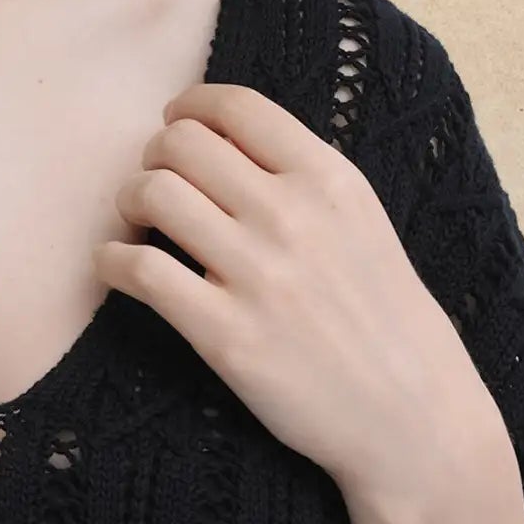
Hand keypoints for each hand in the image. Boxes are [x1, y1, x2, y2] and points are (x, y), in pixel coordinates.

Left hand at [91, 82, 499, 507]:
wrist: (413, 417)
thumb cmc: (387, 321)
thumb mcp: (364, 224)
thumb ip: (303, 179)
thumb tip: (225, 143)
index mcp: (331, 179)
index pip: (235, 105)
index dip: (189, 107)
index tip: (175, 124)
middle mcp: (292, 215)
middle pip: (181, 143)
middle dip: (154, 158)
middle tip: (157, 186)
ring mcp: (257, 274)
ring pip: (152, 194)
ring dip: (130, 204)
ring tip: (139, 227)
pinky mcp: (225, 334)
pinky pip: (137, 270)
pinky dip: (111, 261)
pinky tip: (119, 268)